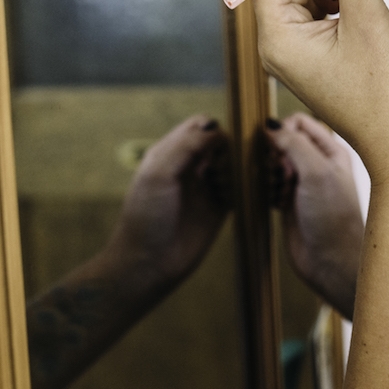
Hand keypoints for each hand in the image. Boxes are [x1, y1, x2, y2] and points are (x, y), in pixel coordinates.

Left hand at [104, 115, 230, 286]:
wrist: (147, 264)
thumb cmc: (146, 216)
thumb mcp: (160, 172)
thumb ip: (187, 145)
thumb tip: (216, 127)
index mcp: (171, 152)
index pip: (201, 125)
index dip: (214, 130)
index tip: (220, 147)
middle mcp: (189, 166)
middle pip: (221, 142)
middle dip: (230, 150)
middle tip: (223, 169)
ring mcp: (205, 187)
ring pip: (233, 163)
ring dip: (236, 169)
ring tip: (224, 186)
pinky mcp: (218, 208)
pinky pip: (239, 187)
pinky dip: (242, 187)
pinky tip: (232, 198)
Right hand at [269, 113, 363, 319]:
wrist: (331, 261)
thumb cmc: (332, 217)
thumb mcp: (315, 172)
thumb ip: (293, 144)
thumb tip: (270, 125)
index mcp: (331, 151)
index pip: (299, 123)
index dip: (284, 131)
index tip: (279, 151)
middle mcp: (318, 165)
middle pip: (283, 142)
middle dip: (274, 154)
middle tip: (281, 174)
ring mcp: (303, 185)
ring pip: (274, 163)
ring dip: (269, 174)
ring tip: (280, 191)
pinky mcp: (290, 203)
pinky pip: (270, 185)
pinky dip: (267, 190)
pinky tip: (275, 203)